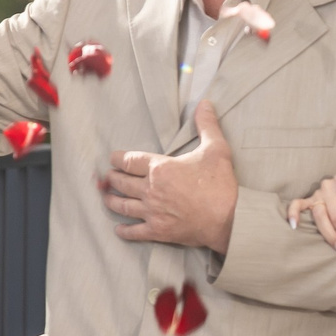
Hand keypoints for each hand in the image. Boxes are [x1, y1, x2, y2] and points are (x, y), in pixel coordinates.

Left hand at [105, 102, 240, 253]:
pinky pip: (134, 232)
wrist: (228, 218)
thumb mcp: (216, 149)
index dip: (117, 158)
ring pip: (123, 206)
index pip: (129, 161)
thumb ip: (207, 125)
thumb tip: (204, 103)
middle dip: (113, 178)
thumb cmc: (220, 184)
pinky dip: (124, 230)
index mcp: (160, 168)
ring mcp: (152, 212)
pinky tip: (119, 229)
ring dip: (112, 201)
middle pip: (122, 183)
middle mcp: (150, 190)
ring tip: (106, 198)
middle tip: (108, 177)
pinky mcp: (158, 231)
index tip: (112, 158)